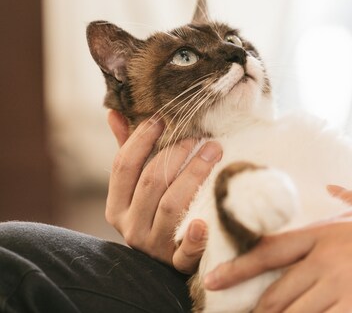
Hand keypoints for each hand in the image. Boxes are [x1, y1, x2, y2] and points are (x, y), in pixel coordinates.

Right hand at [106, 109, 220, 273]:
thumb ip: (129, 150)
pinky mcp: (178, 262)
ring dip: (194, 174)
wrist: (171, 256)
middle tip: (199, 135)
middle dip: (176, 152)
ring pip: (172, 205)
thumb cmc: (157, 209)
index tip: (163, 118)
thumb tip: (114, 113)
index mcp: (116, 206)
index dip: (141, 138)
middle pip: (151, 181)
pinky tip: (204, 222)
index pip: (123, 166)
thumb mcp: (139, 183)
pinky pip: (186, 251)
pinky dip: (195, 237)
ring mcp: (154, 246)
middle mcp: (130, 227)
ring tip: (214, 150)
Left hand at [204, 186, 351, 312]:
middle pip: (277, 288)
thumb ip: (347, 195)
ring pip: (295, 310)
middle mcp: (323, 258)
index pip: (269, 250)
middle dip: (253, 306)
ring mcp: (340, 282)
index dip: (238, 266)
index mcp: (322, 231)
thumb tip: (334, 187)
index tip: (215, 278)